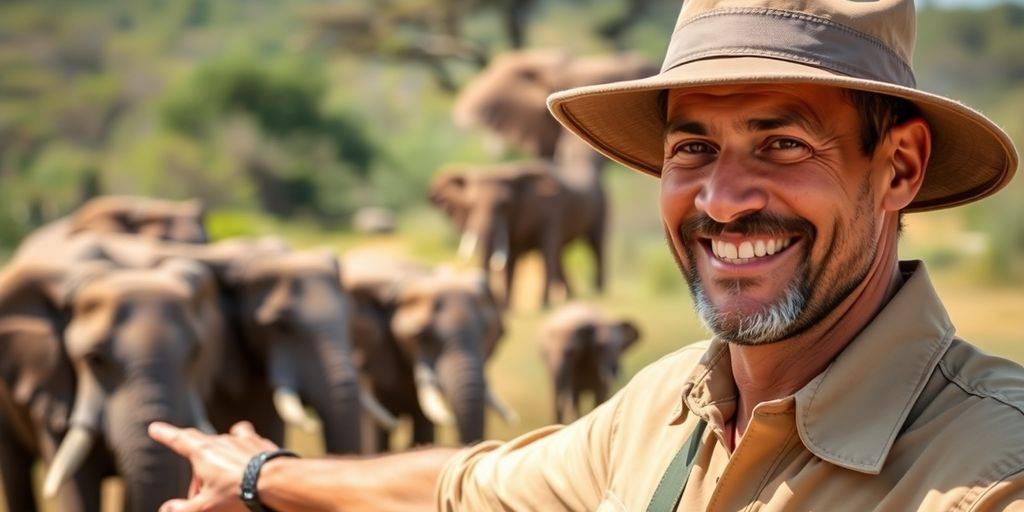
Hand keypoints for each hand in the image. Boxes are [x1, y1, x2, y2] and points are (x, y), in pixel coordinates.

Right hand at [149, 420, 279, 511]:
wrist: (279, 481)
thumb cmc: (239, 494)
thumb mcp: (206, 506)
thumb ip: (182, 509)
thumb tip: (166, 509)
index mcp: (203, 452)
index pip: (178, 440)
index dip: (165, 434)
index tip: (155, 427)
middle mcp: (222, 440)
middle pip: (201, 443)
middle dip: (194, 459)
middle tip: (198, 488)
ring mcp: (243, 440)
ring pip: (224, 443)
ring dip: (219, 458)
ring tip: (222, 478)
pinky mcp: (261, 443)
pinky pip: (247, 440)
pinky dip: (242, 450)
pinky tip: (246, 462)